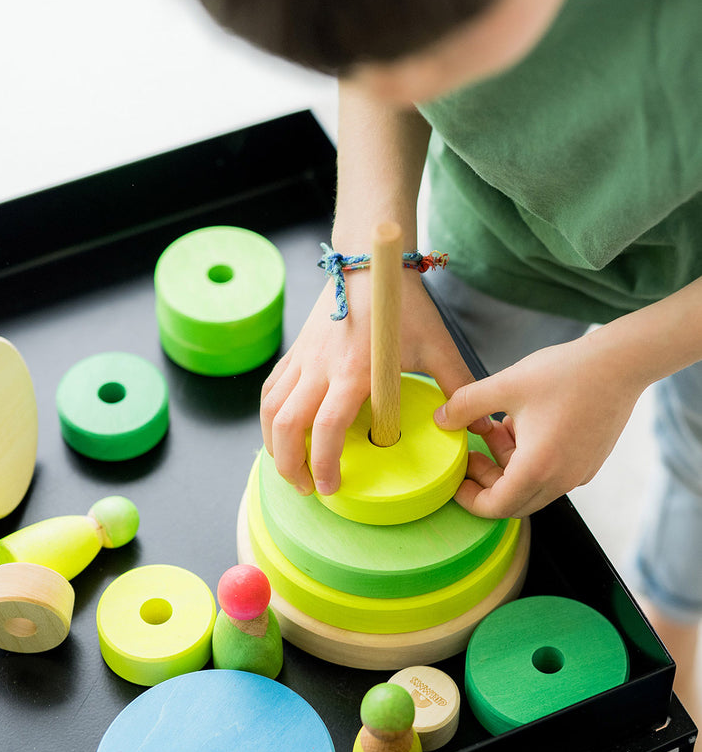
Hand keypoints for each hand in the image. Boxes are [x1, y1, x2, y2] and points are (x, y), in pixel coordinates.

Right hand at [261, 270, 484, 495]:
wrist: (368, 261)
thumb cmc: (403, 304)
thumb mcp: (437, 345)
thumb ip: (458, 386)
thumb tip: (481, 426)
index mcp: (354, 370)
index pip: (326, 428)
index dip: (324, 464)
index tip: (331, 487)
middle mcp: (320, 367)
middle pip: (286, 425)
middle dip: (290, 465)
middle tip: (308, 489)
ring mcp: (303, 359)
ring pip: (270, 410)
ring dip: (274, 446)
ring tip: (291, 469)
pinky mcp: (296, 352)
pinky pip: (271, 391)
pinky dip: (270, 419)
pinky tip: (281, 435)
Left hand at [434, 336, 644, 517]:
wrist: (621, 362)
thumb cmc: (565, 372)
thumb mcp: (504, 385)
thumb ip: (466, 405)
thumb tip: (440, 420)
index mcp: (537, 468)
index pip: (495, 507)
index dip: (469, 499)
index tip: (455, 481)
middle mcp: (561, 479)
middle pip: (513, 501)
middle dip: (486, 482)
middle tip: (470, 454)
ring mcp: (578, 473)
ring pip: (531, 486)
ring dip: (506, 466)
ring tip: (493, 430)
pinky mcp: (588, 462)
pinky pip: (550, 474)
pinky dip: (528, 460)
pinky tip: (519, 426)